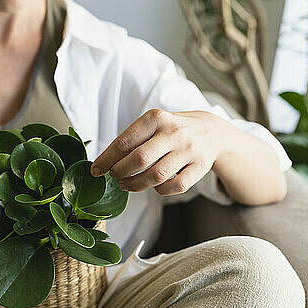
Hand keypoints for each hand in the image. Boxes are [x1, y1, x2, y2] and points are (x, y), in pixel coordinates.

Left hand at [91, 108, 226, 195]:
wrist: (211, 131)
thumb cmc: (171, 130)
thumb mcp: (152, 125)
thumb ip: (131, 140)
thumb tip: (104, 163)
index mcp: (156, 118)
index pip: (125, 141)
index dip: (107, 159)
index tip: (96, 170)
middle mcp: (174, 132)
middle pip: (139, 159)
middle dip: (120, 171)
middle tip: (114, 176)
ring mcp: (189, 150)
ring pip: (156, 175)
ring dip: (136, 184)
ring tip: (126, 184)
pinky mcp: (201, 167)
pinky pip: (175, 186)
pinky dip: (160, 190)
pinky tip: (154, 186)